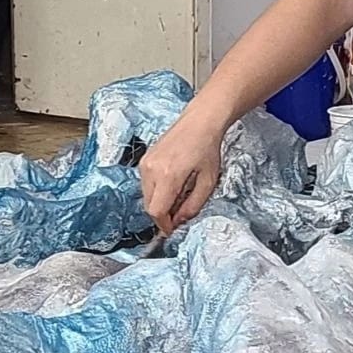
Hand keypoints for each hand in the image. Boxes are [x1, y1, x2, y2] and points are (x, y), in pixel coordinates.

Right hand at [139, 108, 224, 234]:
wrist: (199, 122)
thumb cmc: (208, 149)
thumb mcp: (208, 181)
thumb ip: (193, 205)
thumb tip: (179, 221)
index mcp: (169, 175)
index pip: (157, 211)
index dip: (164, 224)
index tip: (173, 229)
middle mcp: (152, 169)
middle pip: (149, 206)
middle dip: (163, 214)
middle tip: (179, 213)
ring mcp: (145, 163)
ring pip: (146, 196)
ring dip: (159, 202)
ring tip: (178, 194)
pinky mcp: (144, 160)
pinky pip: (145, 184)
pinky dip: (156, 191)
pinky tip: (172, 183)